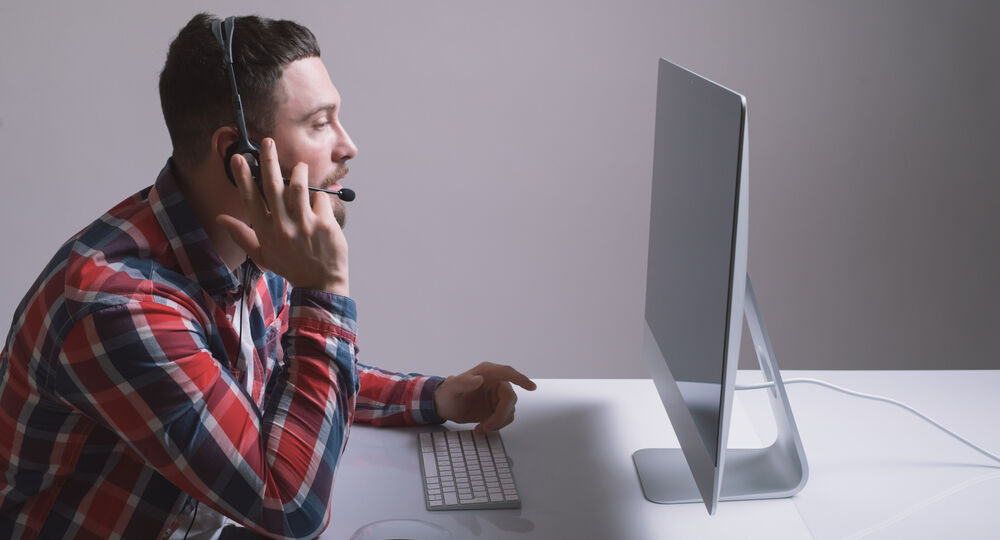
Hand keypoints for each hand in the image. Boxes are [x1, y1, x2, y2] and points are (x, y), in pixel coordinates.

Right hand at [217, 138, 349, 295]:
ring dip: (299, 172)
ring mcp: (304, 225)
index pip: (251, 199)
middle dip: (269, 161)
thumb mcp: (261, 255)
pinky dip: (319, 196)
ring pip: (298, 187)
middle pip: (273, 186)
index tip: (239, 158)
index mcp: (265, 231)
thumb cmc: (290, 267)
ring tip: (300, 166)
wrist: (320, 283)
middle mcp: (282, 226)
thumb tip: (220, 219)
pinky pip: (320, 200)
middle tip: (268, 143)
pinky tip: (319, 201)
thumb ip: (241, 234)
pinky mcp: (324, 225)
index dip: (243, 176)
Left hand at [434, 362, 536, 432]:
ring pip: (510, 410)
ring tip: (481, 428)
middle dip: (500, 415)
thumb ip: (463, 382)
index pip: (507, 373)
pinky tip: (483, 427)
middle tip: (487, 426)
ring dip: (498, 422)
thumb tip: (478, 379)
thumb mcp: (451, 388)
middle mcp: (496, 382)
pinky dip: (497, 426)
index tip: (531, 387)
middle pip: (509, 398)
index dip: (521, 379)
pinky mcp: (498, 408)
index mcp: (487, 372)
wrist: (446, 406)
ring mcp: (498, 396)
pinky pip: (506, 418)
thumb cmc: (448, 393)